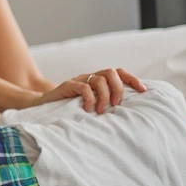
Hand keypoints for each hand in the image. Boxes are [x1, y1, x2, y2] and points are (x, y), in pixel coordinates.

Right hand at [29, 67, 144, 113]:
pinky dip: (90, 98)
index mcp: (98, 81)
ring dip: (105, 96)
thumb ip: (105, 104)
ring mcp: (78, 80)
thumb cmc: (69, 109)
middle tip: (116, 105)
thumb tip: (128, 112)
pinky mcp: (67, 85)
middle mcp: (89, 77)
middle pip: (111, 72)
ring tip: (100, 110)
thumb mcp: (91, 106)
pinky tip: (88, 109)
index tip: (143, 91)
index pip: (119, 73)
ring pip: (99, 79)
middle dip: (118, 88)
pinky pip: (84, 87)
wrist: (43, 107)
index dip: (132, 79)